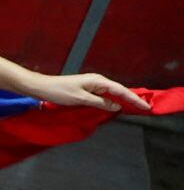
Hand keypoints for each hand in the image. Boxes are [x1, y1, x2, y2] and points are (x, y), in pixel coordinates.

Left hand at [23, 71, 145, 112]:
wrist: (42, 87)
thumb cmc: (59, 92)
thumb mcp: (81, 99)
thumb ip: (100, 103)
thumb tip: (116, 106)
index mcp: (98, 81)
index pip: (121, 91)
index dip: (134, 99)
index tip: (146, 106)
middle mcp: (98, 81)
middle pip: (119, 91)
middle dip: (132, 99)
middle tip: (146, 108)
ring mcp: (92, 85)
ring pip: (113, 93)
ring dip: (123, 100)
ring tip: (136, 108)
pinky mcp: (87, 90)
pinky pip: (104, 96)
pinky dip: (112, 100)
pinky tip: (117, 106)